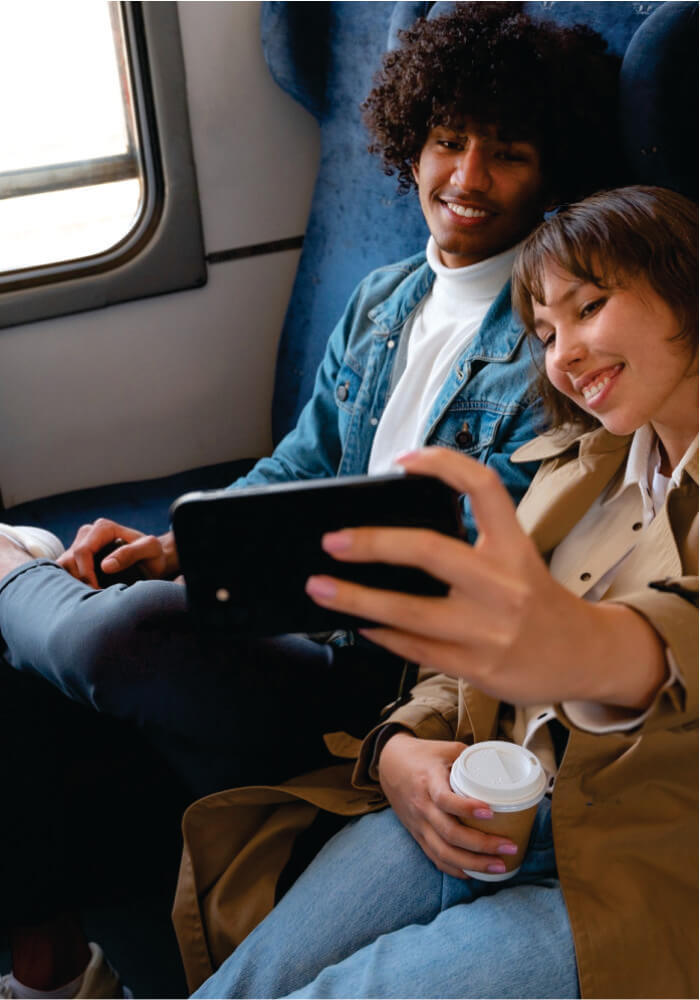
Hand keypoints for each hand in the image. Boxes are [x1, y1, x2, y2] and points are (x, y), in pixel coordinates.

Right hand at [58, 519, 178, 588]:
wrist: (151, 560)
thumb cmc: (153, 555)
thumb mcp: (150, 550)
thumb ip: (130, 554)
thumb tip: (106, 566)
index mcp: (103, 528)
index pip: (83, 551)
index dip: (86, 574)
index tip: (97, 590)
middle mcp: (88, 533)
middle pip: (69, 559)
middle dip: (79, 580)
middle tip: (94, 596)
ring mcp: (80, 544)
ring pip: (63, 566)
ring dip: (72, 583)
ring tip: (89, 596)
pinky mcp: (76, 557)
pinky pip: (63, 570)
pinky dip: (70, 583)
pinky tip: (83, 593)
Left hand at [306, 447, 666, 709]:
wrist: (584, 655)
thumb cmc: (538, 601)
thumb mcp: (519, 559)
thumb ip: (472, 545)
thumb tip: (392, 539)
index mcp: (515, 546)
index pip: (483, 488)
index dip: (442, 466)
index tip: (401, 461)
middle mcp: (503, 584)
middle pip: (429, 551)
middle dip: (373, 543)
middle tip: (332, 540)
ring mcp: (489, 629)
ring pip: (410, 611)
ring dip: (356, 600)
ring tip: (320, 589)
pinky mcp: (477, 666)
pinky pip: (415, 648)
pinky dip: (380, 633)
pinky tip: (358, 624)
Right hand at [378, 731, 517, 878]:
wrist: (390, 765)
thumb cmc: (423, 756)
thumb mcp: (446, 749)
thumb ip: (471, 757)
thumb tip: (501, 766)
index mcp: (428, 781)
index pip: (444, 799)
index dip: (467, 808)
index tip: (490, 812)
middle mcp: (422, 806)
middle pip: (449, 833)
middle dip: (481, 845)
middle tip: (509, 846)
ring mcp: (419, 824)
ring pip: (443, 852)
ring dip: (473, 863)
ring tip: (499, 866)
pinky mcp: (418, 835)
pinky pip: (435, 857)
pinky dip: (455, 869)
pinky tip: (475, 873)